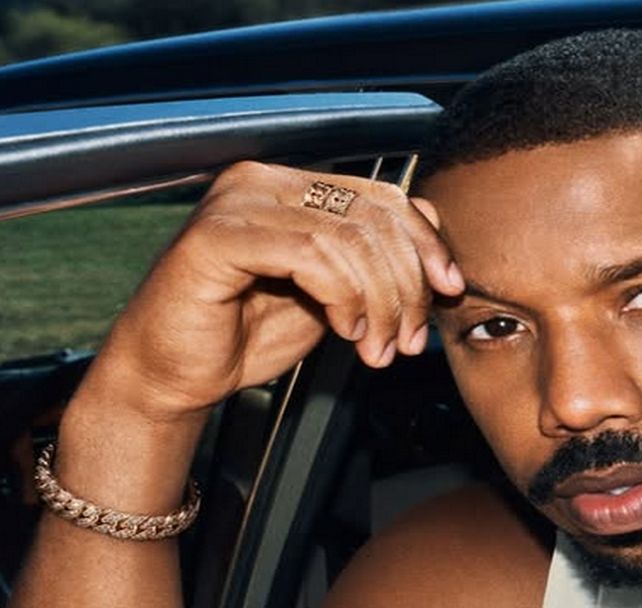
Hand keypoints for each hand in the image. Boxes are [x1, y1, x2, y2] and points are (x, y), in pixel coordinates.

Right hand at [89, 161, 461, 420]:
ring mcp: (237, 202)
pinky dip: (343, 296)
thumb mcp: (335, 296)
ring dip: (379, 300)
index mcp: (293, 187)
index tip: (449, 289)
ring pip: (347, 237)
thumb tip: (433, 235)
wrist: (176, 377)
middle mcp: (263, 181)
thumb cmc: (248, 334)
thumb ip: (372, 263)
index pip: (382, 198)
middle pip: (371, 217)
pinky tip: (346, 330)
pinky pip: (309, 254)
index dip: (425, 242)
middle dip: (405, 284)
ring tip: (379, 347)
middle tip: (409, 338)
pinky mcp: (215, 235)